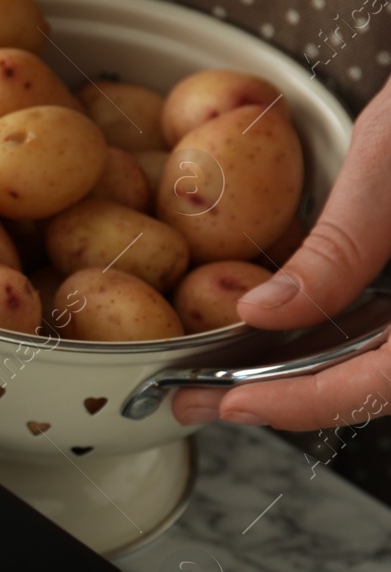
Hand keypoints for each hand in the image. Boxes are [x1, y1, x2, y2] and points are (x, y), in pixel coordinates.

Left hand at [173, 78, 390, 430]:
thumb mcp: (387, 167)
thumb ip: (338, 250)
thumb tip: (263, 312)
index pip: (383, 384)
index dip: (305, 403)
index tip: (234, 403)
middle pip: (379, 386)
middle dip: (288, 399)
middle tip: (199, 402)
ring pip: (385, 368)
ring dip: (307, 378)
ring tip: (221, 381)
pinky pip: (390, 337)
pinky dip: (338, 345)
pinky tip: (278, 342)